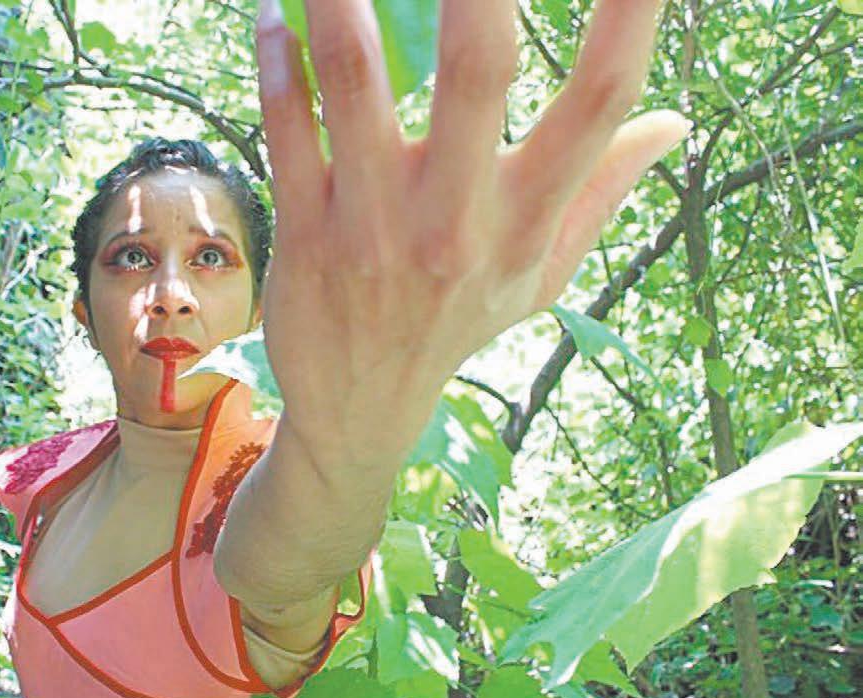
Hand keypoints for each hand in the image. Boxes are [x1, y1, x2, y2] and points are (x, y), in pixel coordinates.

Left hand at [255, 0, 689, 467]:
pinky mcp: (306, 231)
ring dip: (341, 8)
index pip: (599, 104)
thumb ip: (602, 193)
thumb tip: (673, 123)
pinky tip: (271, 23)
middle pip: (480, 72)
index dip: (630, 18)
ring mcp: (373, 223)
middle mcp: (457, 216)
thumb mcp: (541, 277)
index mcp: (527, 218)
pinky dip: (277, 68)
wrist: (360, 411)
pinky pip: (285, 132)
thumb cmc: (458, 326)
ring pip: (355, 86)